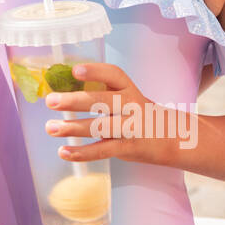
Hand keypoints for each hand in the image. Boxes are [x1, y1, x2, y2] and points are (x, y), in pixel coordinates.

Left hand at [41, 63, 185, 166]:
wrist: (173, 138)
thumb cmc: (139, 113)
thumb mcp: (127, 97)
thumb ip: (102, 93)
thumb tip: (62, 90)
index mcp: (129, 89)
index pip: (114, 75)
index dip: (95, 72)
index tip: (75, 71)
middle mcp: (131, 105)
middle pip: (102, 101)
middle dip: (74, 101)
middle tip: (51, 101)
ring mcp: (130, 127)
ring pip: (99, 127)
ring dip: (72, 128)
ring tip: (50, 128)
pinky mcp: (128, 147)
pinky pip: (103, 150)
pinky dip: (82, 153)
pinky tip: (63, 152)